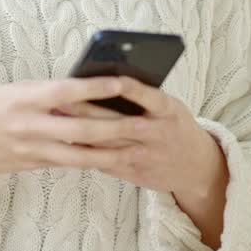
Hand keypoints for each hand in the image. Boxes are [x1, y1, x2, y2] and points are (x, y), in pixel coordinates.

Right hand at [0, 77, 146, 177]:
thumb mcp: (13, 91)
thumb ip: (46, 93)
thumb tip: (83, 91)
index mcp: (24, 98)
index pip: (66, 90)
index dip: (95, 87)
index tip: (122, 81)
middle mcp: (29, 124)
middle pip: (81, 129)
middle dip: (115, 128)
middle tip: (144, 124)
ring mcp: (30, 148)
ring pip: (79, 154)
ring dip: (110, 152)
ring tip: (136, 149)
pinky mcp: (31, 165)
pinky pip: (67, 163)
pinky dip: (90, 160)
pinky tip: (111, 159)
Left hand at [67, 79, 226, 201]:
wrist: (195, 166)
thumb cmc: (175, 125)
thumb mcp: (169, 106)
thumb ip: (144, 97)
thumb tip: (104, 81)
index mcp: (168, 112)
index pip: (148, 97)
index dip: (130, 89)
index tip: (110, 78)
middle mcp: (156, 134)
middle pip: (117, 122)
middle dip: (87, 111)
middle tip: (60, 99)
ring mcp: (144, 156)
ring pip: (107, 144)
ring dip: (79, 132)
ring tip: (55, 118)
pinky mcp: (133, 172)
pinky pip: (104, 161)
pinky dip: (84, 151)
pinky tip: (64, 140)